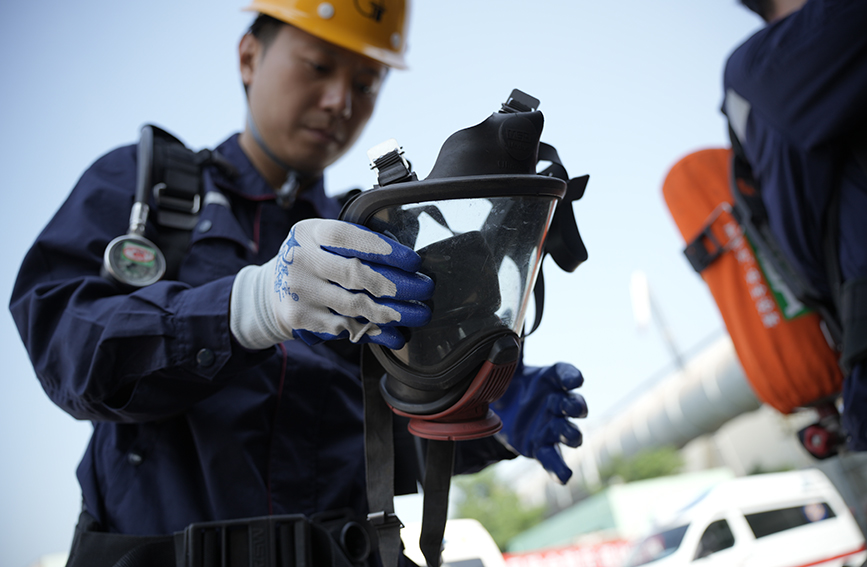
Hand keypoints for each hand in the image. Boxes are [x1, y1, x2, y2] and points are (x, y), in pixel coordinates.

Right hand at [230, 218, 433, 349]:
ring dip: (393, 312)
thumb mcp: (320, 239)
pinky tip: (396, 333)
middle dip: (397, 285)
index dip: (385, 250)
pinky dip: (376, 332)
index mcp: (310, 232)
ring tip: (419, 314)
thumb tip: (404, 259)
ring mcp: (299, 291)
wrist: (269, 291)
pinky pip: (346, 328)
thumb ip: (353, 243)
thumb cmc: (311, 261)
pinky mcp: (301, 319)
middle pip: (356, 274)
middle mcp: (301, 259)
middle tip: (425, 290)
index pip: (350, 238)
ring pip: (355, 305)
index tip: (414, 262)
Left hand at [491, 362, 586, 483]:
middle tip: (575, 407)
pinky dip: (559, 469)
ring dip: (572, 434)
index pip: (565, 374)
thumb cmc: (509, 382)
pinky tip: (564, 478)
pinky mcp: (542, 447)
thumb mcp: (506, 367)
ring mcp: (551, 426)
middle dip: (576, 406)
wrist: (501, 409)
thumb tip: (499, 330)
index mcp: (550, 379)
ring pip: (568, 432)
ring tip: (571, 437)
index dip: (571, 377)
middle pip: (573, 404)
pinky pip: (553, 459)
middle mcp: (556, 402)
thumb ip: (506, 352)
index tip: (574, 379)